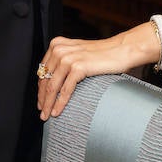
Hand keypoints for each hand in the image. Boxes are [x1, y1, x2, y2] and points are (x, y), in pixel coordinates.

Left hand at [36, 23, 156, 119]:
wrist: (122, 50)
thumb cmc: (102, 55)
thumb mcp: (77, 54)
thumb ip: (64, 62)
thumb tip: (52, 83)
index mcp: (57, 45)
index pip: (43, 71)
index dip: (40, 88)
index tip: (40, 101)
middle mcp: (59, 49)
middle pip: (45, 80)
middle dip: (42, 99)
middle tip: (41, 113)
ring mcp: (68, 58)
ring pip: (52, 87)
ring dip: (48, 104)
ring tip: (46, 116)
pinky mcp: (78, 67)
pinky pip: (65, 90)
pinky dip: (59, 103)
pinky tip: (57, 112)